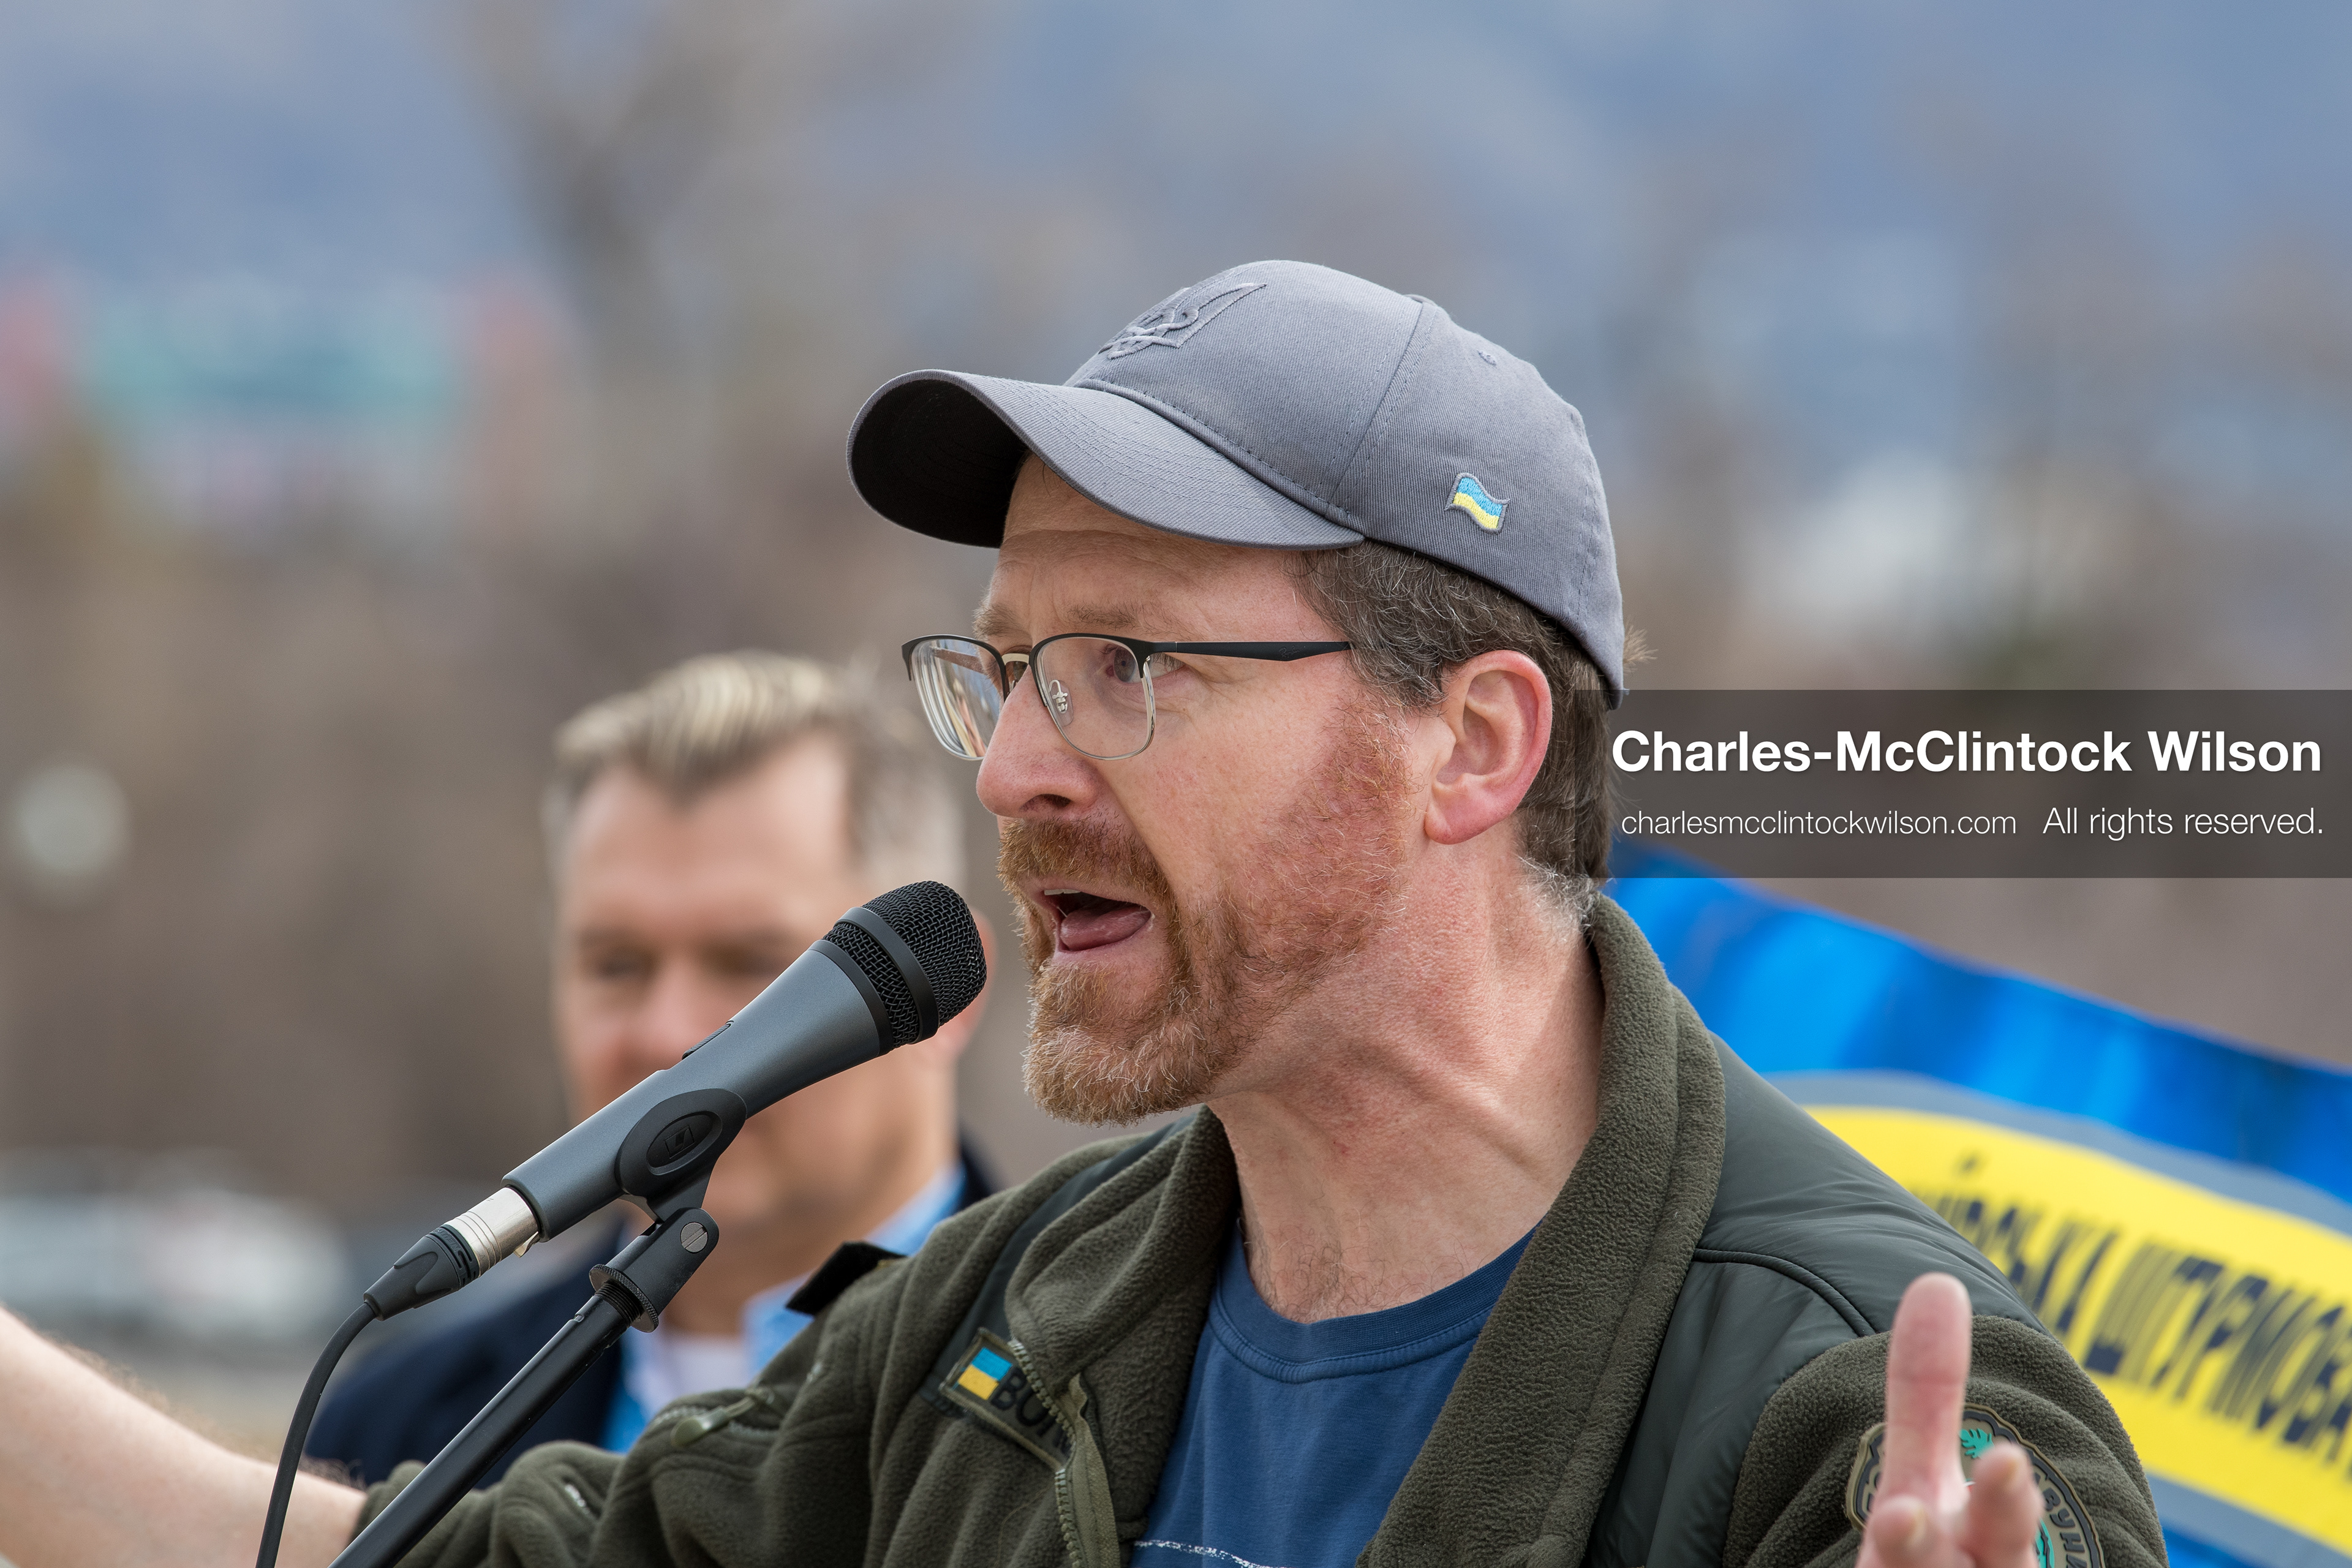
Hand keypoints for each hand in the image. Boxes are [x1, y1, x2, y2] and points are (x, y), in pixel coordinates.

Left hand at [1858, 1274, 2042, 1567]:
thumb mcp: (1923, 1484)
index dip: (2002, 1505)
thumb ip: (1928, 1396)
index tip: (2001, 1462)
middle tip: (1902, 1515)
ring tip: (1883, 1528)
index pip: (2003, 1533)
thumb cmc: (1938, 1562)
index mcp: (1983, 1555)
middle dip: (1927, 1555)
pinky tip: (1836, 1566)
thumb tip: (1938, 1282)